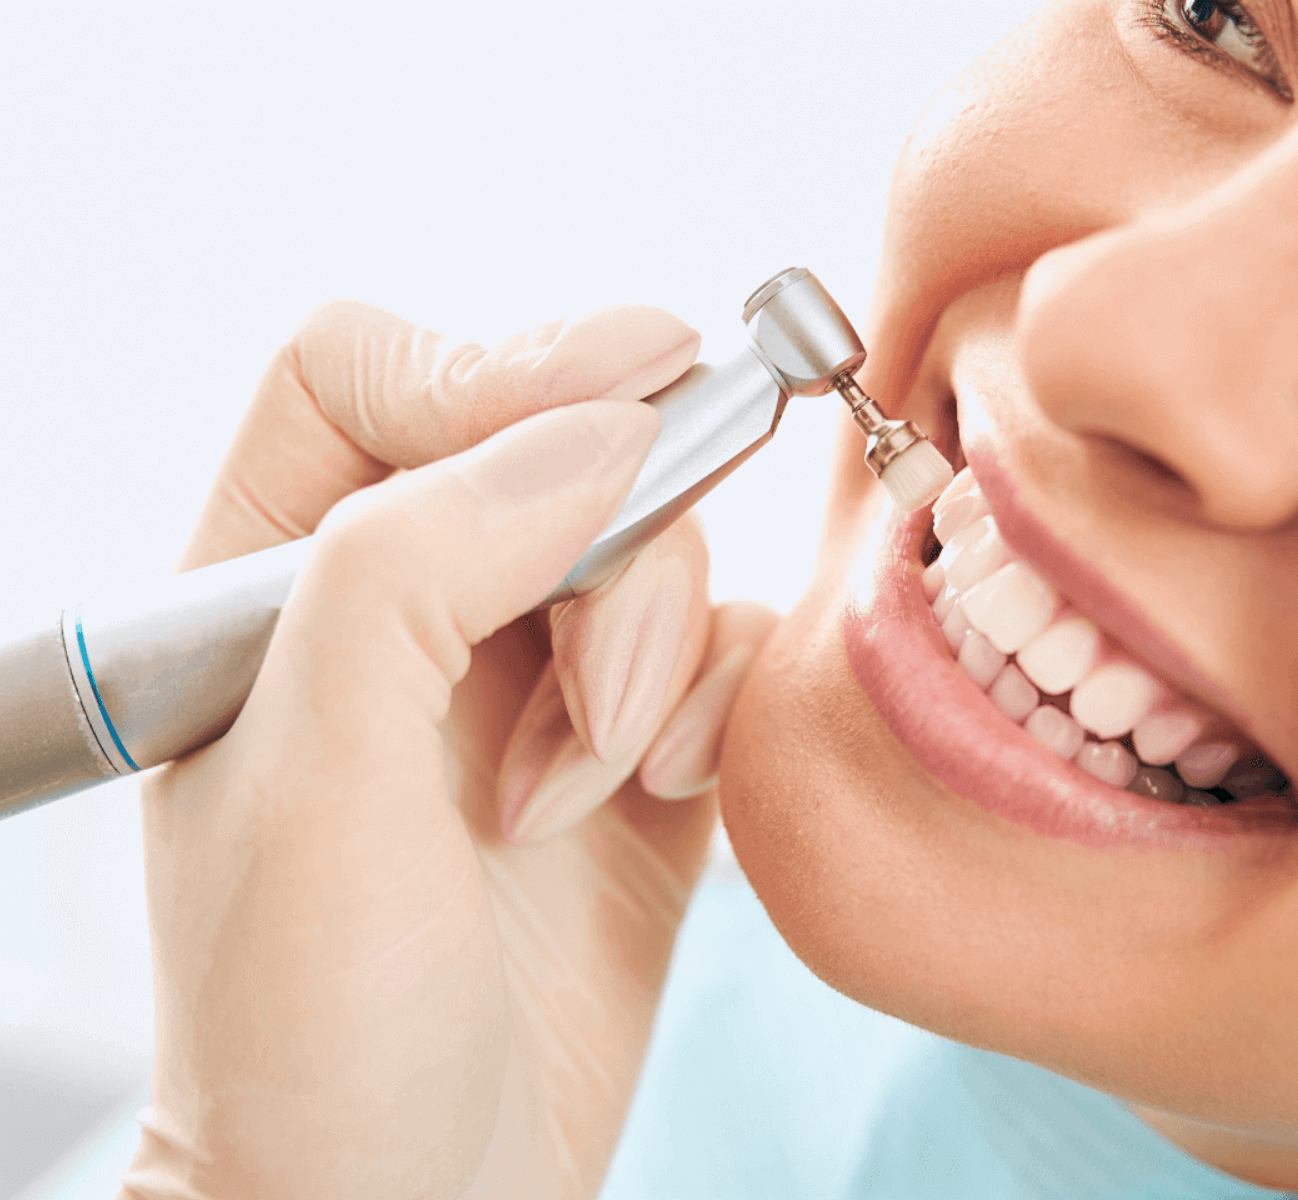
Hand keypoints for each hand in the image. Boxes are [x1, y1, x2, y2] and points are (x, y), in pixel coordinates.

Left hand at [119, 301, 775, 1199]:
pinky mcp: (637, 754)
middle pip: (547, 446)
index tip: (629, 387)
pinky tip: (666, 795)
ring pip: (655, 546)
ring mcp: (527, 681)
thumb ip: (417, 567)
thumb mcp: (316, 785)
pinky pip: (724, 647)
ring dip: (650, 654)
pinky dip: (717, 704)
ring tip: (586, 790)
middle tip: (592, 699)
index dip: (492, 364)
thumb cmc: (313, 1036)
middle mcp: (406, 616)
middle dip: (604, 553)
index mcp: (274, 591)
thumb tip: (592, 428)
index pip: (367, 375)